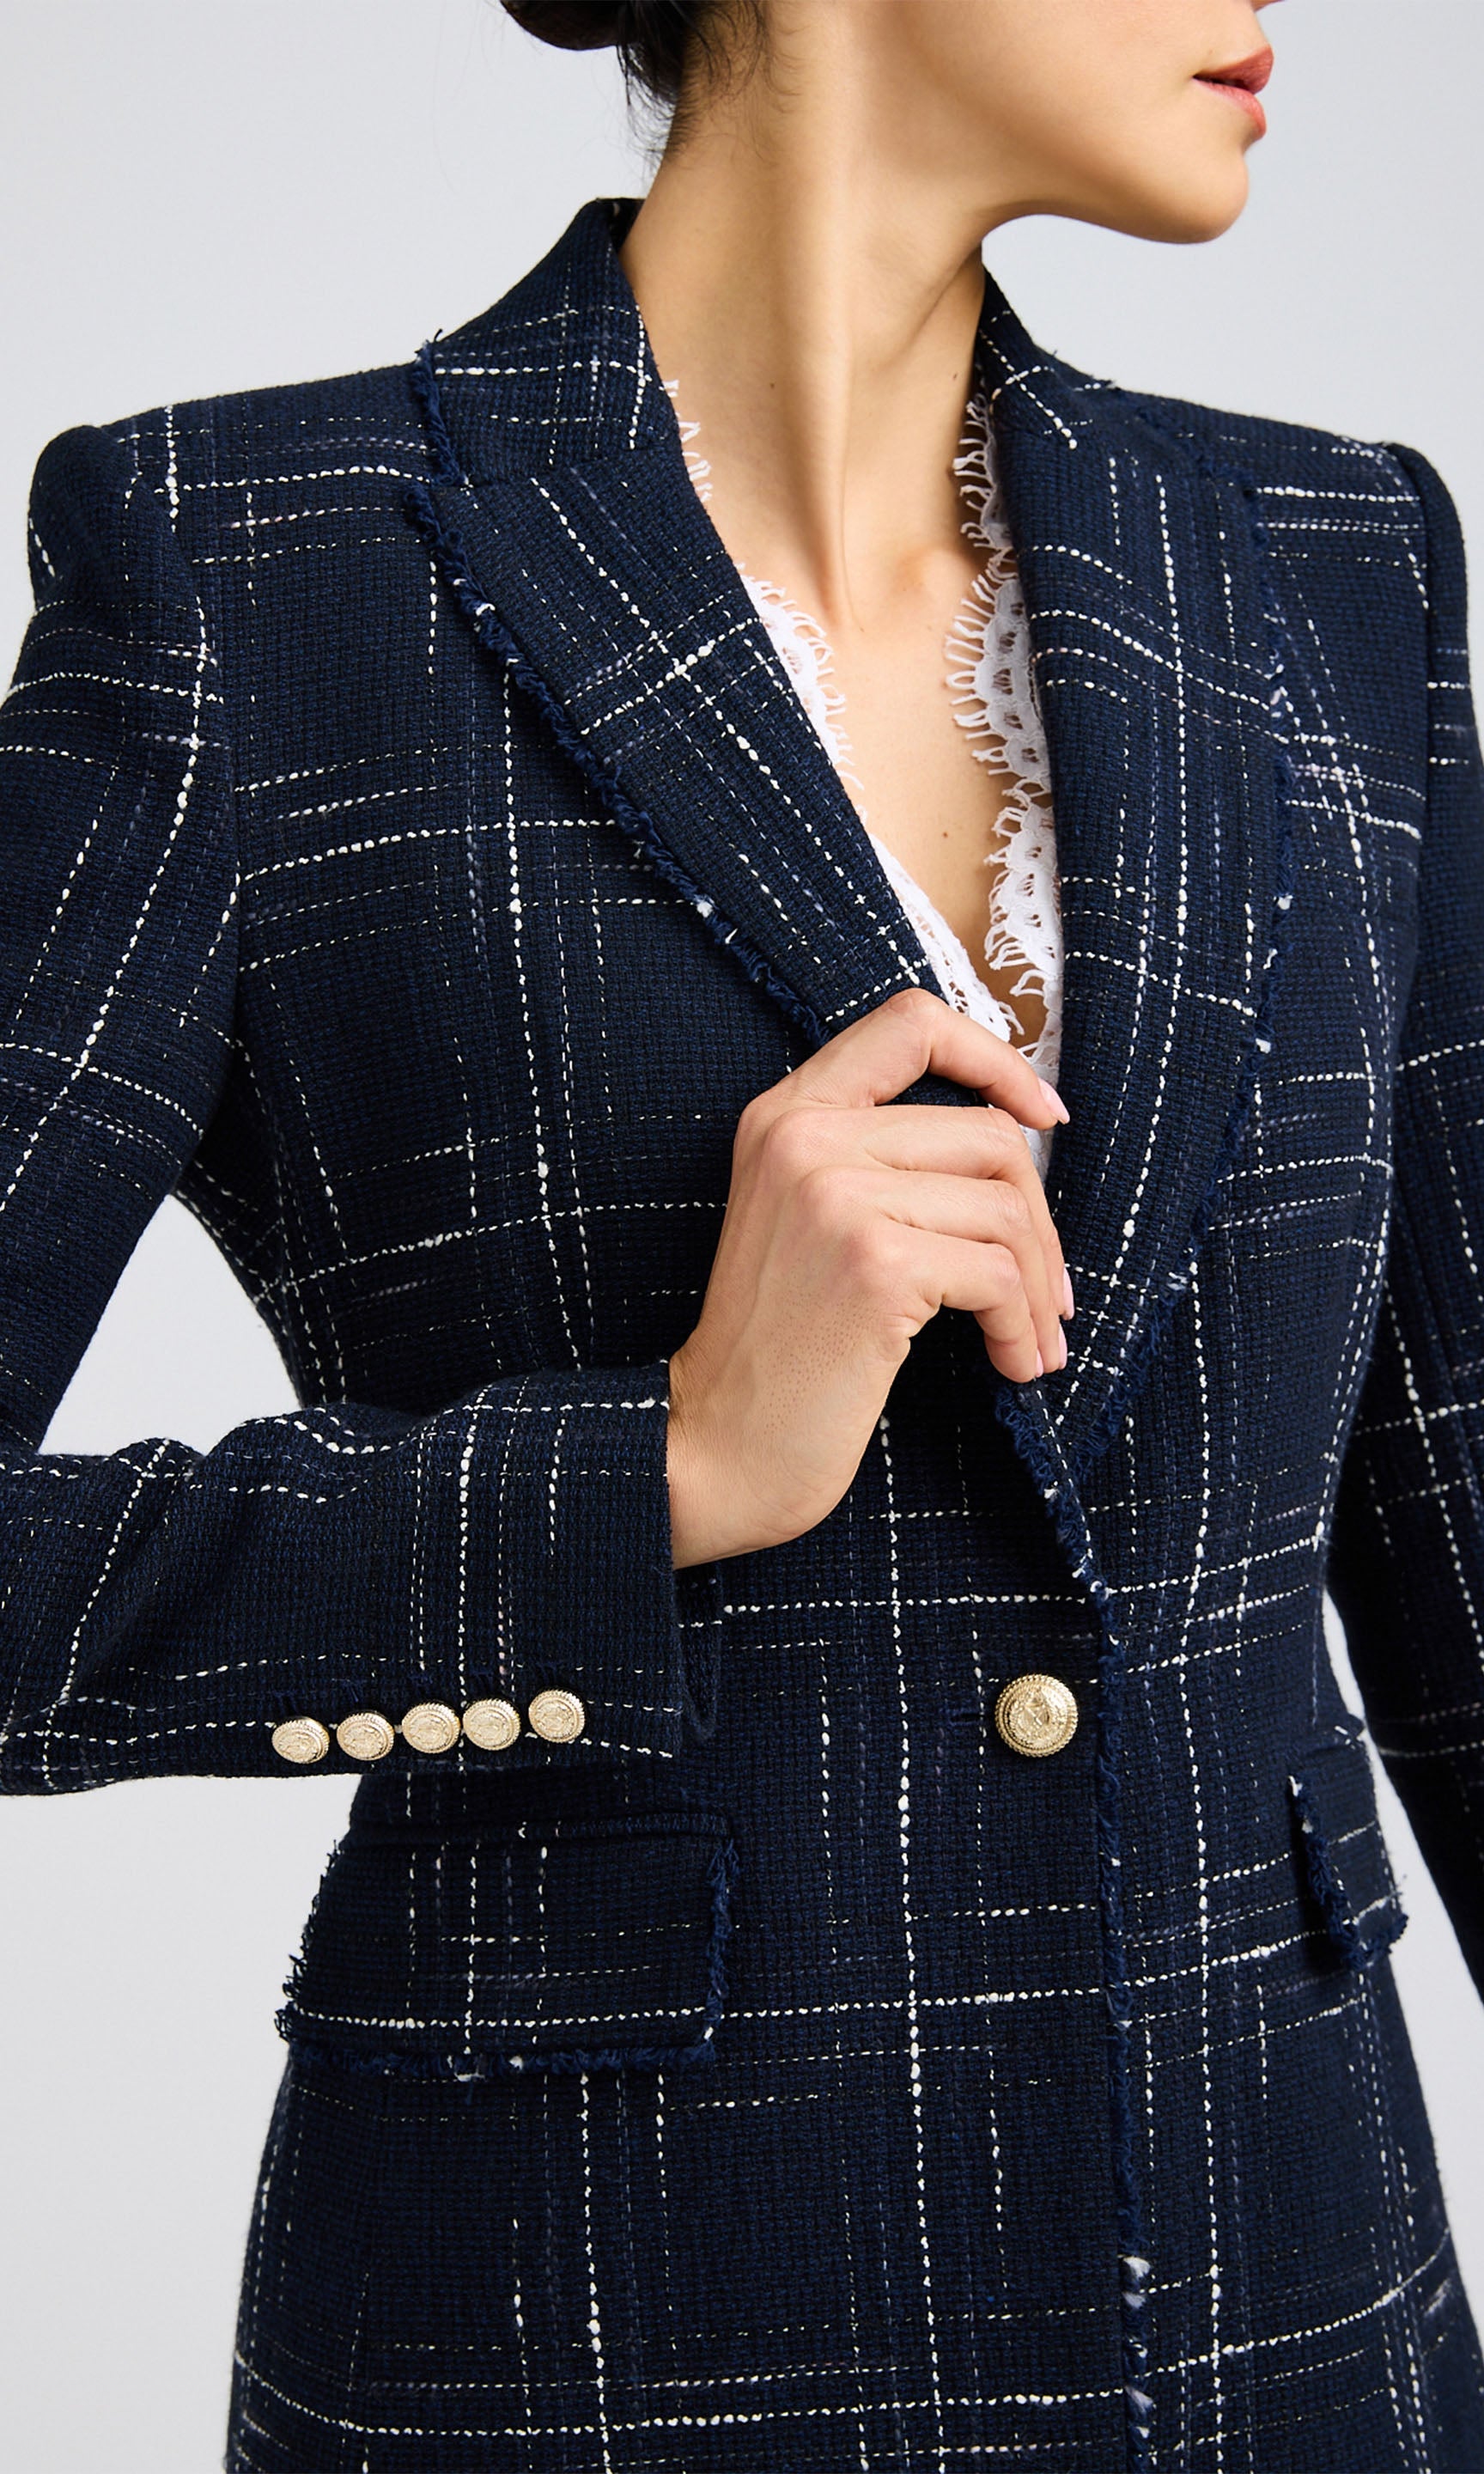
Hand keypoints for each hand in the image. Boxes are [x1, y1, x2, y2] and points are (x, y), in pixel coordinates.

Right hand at [666, 987, 1070, 1565]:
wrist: (719, 1446)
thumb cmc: (783, 1348)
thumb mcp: (813, 1221)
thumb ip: (882, 1161)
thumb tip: (1021, 1136)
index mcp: (786, 1113)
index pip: (911, 1023)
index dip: (995, 1059)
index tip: (1043, 1117)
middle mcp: (804, 1136)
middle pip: (987, 1134)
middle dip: (1039, 1222)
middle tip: (1049, 1294)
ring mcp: (835, 1194)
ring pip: (1006, 1206)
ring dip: (1039, 1287)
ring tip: (1033, 1341)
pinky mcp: (872, 1261)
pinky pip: (998, 1273)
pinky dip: (1022, 1326)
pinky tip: (1011, 1366)